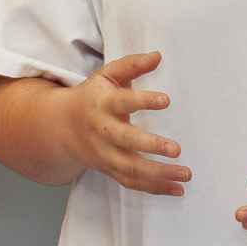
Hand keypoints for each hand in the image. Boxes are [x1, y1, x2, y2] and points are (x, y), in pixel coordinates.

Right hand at [60, 51, 189, 195]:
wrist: (61, 126)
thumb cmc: (92, 96)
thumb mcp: (107, 75)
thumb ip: (131, 65)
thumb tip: (157, 56)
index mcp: (103, 103)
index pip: (123, 101)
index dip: (143, 100)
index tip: (166, 100)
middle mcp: (102, 131)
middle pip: (125, 140)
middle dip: (151, 146)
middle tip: (176, 149)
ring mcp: (105, 154)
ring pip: (131, 168)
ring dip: (159, 174)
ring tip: (185, 175)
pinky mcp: (109, 169)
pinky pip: (132, 182)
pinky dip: (154, 188)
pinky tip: (176, 189)